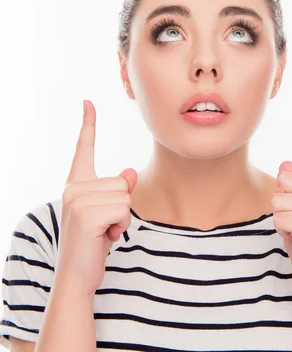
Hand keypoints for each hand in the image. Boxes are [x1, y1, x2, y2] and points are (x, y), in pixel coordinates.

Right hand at [56, 100, 137, 297]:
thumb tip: (130, 173)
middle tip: (104, 226)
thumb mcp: (109, 212)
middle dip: (122, 207)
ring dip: (122, 218)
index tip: (88, 102)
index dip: (88, 124)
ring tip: (104, 232)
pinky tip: (105, 237)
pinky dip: (121, 226)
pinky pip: (123, 210)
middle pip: (122, 182)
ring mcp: (77, 200)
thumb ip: (118, 191)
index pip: (84, 148)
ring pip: (125, 196)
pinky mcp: (86, 214)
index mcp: (77, 184)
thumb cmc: (94, 243)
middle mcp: (74, 188)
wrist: (77, 276)